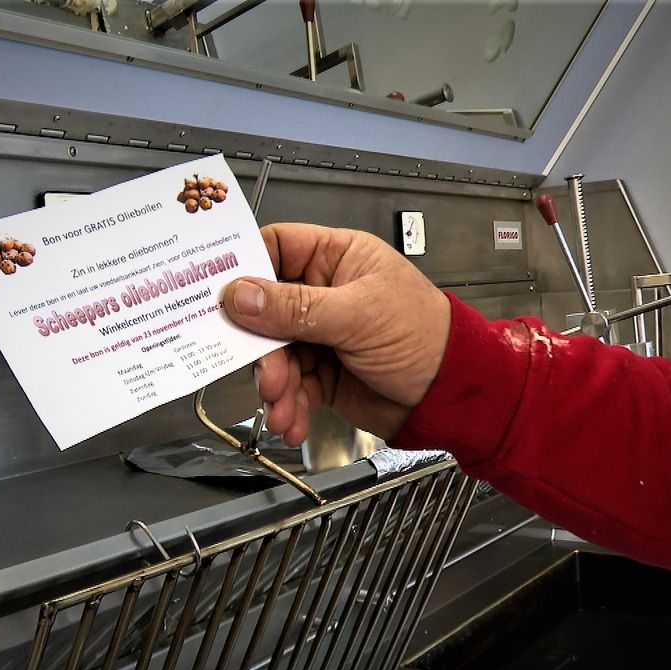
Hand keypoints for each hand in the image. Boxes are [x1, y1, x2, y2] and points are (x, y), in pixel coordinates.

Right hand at [222, 223, 450, 444]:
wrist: (452, 396)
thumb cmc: (425, 337)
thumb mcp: (357, 316)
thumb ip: (295, 308)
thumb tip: (240, 294)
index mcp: (337, 258)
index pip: (276, 247)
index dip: (244, 267)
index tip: (218, 293)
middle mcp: (324, 292)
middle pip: (264, 309)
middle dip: (260, 347)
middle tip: (264, 372)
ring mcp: (321, 334)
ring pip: (274, 354)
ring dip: (274, 385)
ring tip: (282, 406)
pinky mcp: (323, 373)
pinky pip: (291, 387)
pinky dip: (288, 406)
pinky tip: (292, 422)